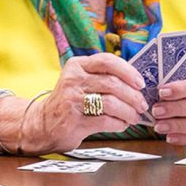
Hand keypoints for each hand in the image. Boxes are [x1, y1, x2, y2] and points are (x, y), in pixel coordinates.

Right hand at [30, 53, 147, 152]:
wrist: (43, 124)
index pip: (107, 61)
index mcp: (76, 65)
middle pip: (113, 83)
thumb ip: (102, 77)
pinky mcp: (74, 120)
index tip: (141, 83)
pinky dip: (119, 124)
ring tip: (134, 118)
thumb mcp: (80, 81)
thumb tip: (136, 83)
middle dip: (133, 96)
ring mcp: (72, 99)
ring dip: (129, 112)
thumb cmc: (69, 102)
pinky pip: (106, 121)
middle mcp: (73, 79)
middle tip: (142, 105)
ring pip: (112, 103)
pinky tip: (121, 125)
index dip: (128, 71)